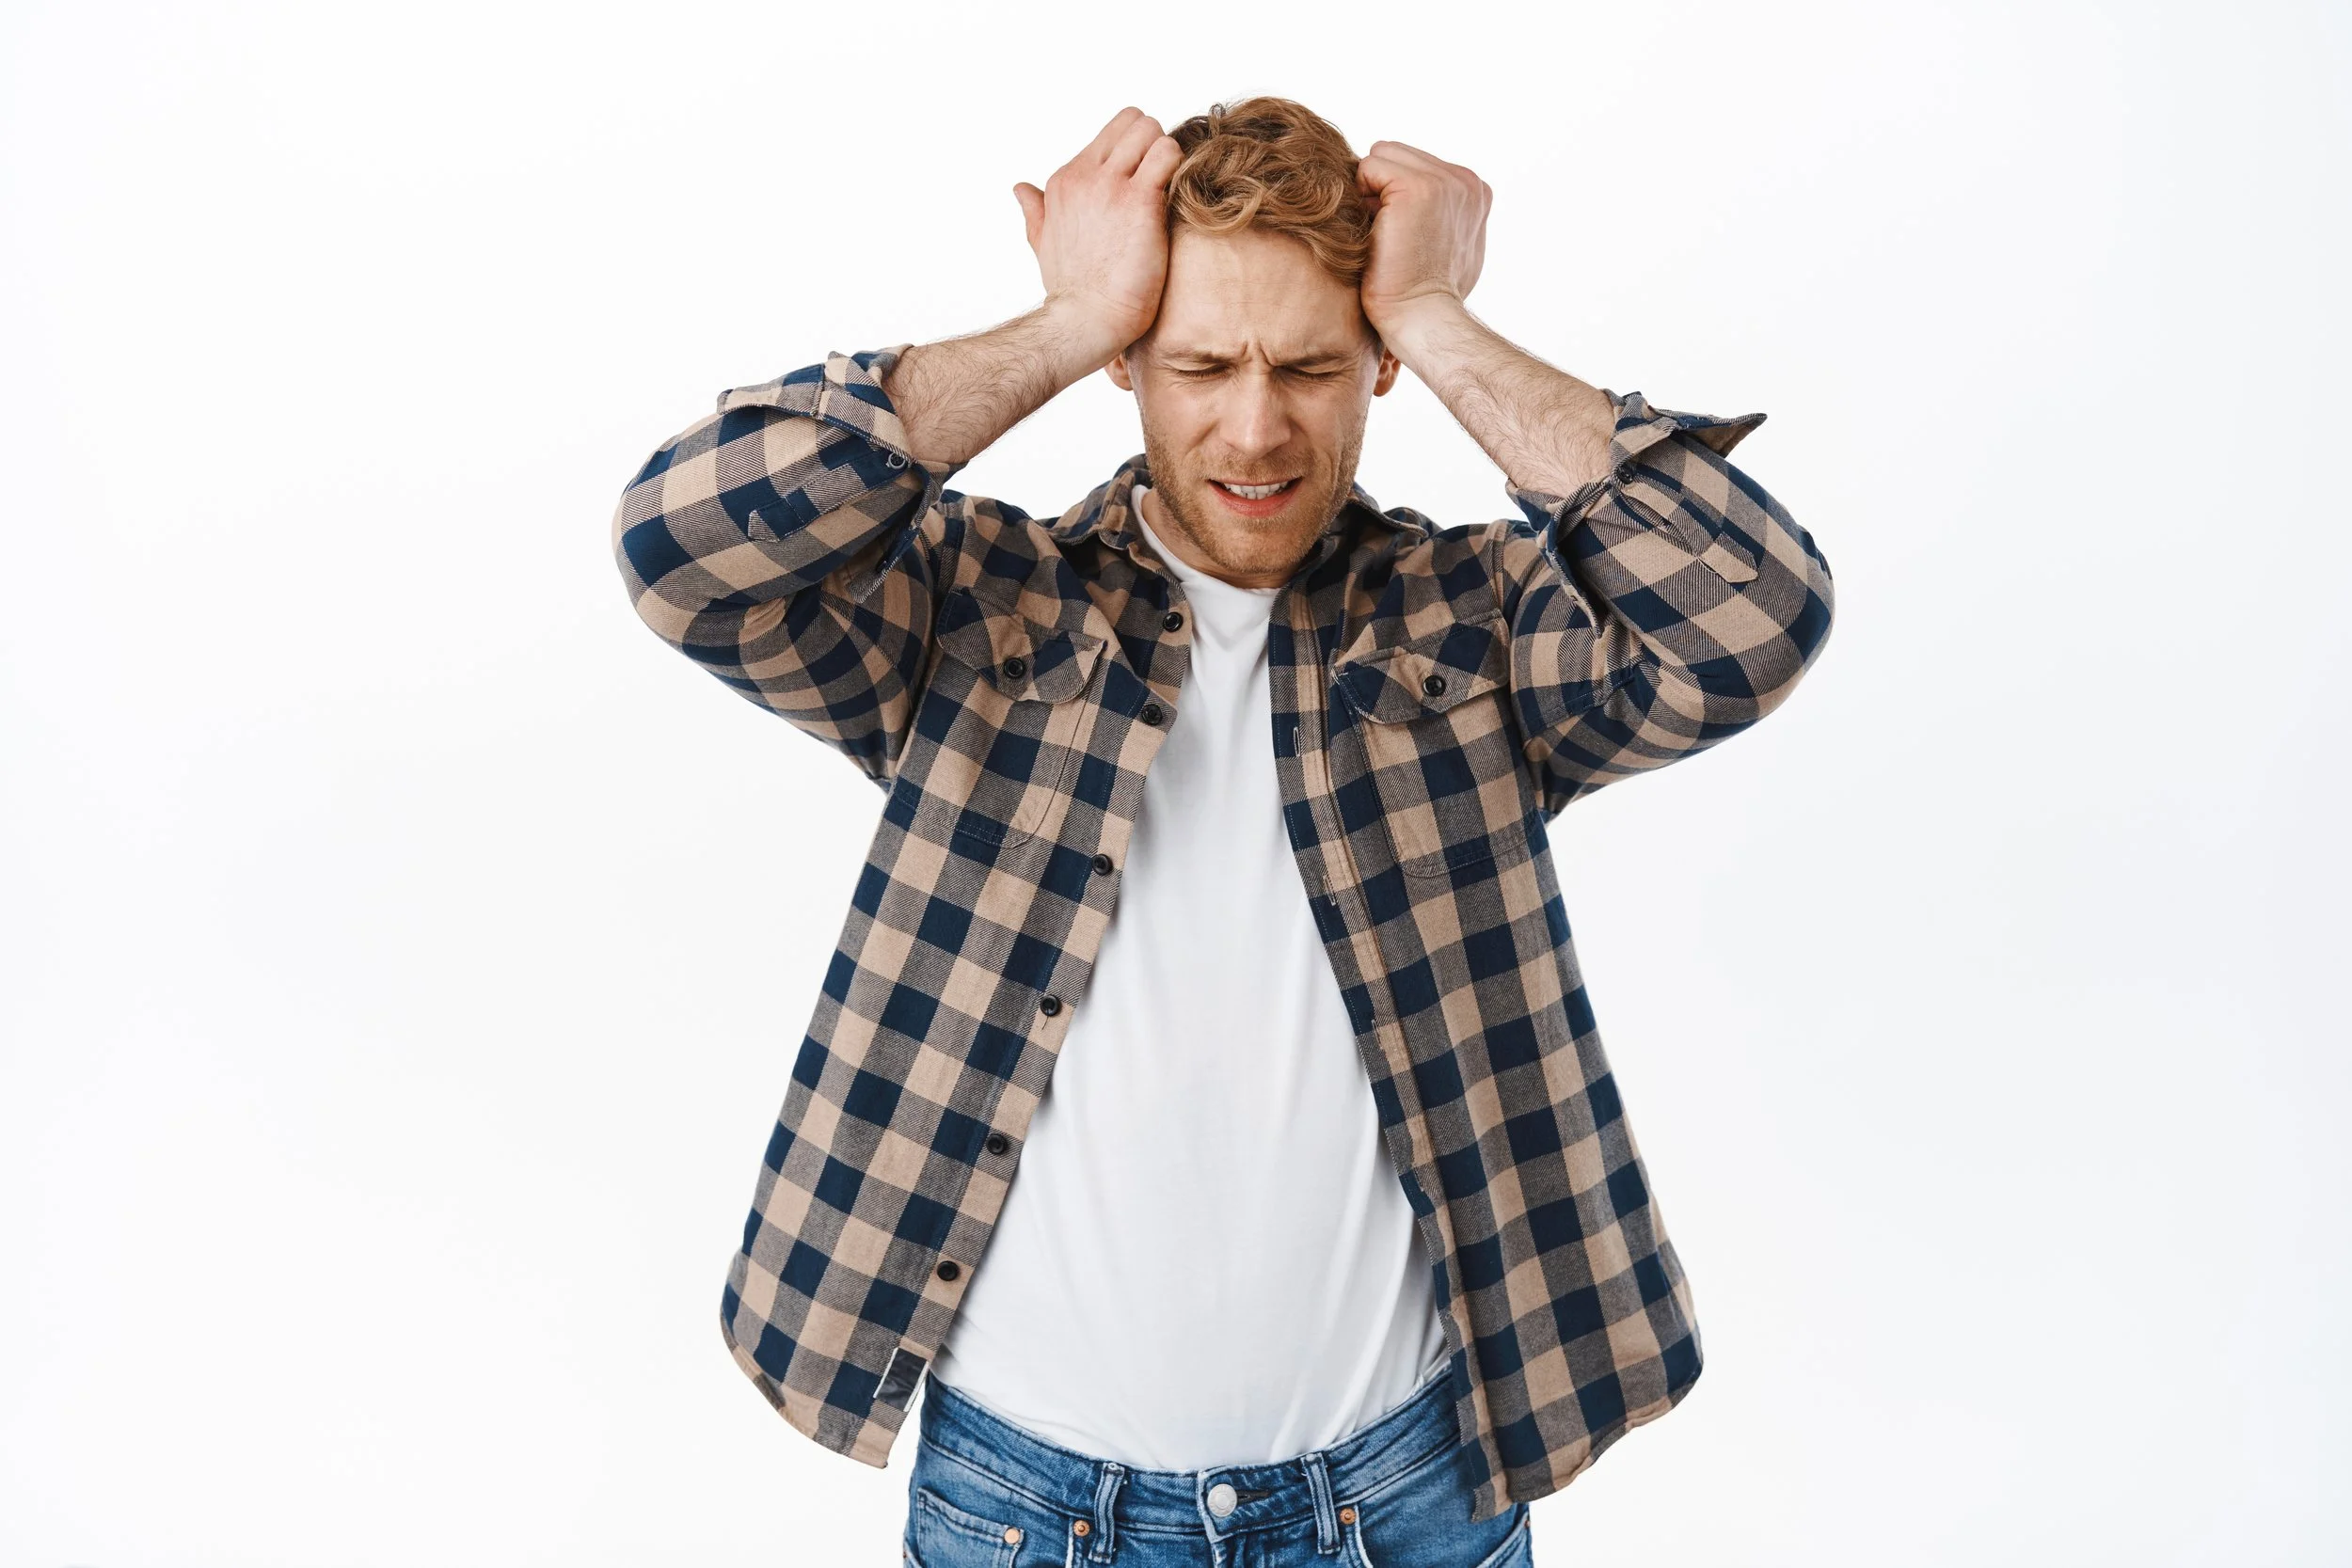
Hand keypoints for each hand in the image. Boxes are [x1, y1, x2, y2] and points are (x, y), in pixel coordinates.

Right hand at [1015, 108, 1184, 365]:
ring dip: (1169, 154)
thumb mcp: (1043, 242)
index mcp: (1064, 181)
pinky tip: (1179, 198)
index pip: (1111, 133)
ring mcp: (1111, 184)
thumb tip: (1020, 189)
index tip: (1144, 182)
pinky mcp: (1139, 200)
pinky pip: (1169, 153)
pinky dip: (1182, 167)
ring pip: (1151, 131)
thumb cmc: (1072, 290)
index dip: (1136, 152)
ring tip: (1172, 191)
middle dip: (1154, 144)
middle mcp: (1084, 175)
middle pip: (1133, 121)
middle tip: (1163, 181)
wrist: (1085, 320)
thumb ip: (1036, 211)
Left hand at [1355, 140, 1489, 338]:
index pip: (1414, 164)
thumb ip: (1441, 213)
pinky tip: (1374, 230)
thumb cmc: (1426, 296)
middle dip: (1382, 188)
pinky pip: (1368, 166)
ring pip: (1382, 155)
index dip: (1395, 196)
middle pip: (1396, 153)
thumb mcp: (1447, 246)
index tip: (1404, 237)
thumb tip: (1411, 201)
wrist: (1422, 319)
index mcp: (1475, 191)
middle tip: (1388, 235)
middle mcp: (1465, 180)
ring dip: (1370, 191)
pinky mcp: (1416, 186)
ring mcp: (1444, 180)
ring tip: (1383, 233)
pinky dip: (1360, 195)